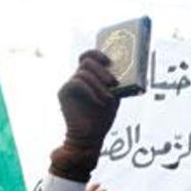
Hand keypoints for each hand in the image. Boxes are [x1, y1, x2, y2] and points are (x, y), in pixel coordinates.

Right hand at [50, 50, 119, 181]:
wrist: (89, 137)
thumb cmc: (102, 118)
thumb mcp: (114, 97)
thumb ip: (115, 82)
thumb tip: (126, 68)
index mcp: (89, 77)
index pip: (88, 56)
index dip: (97, 53)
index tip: (109, 61)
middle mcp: (78, 78)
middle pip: (86, 61)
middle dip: (102, 70)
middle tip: (113, 82)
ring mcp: (70, 85)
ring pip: (83, 73)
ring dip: (99, 84)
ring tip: (108, 98)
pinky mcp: (63, 92)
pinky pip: (76, 83)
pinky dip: (90, 91)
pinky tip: (98, 101)